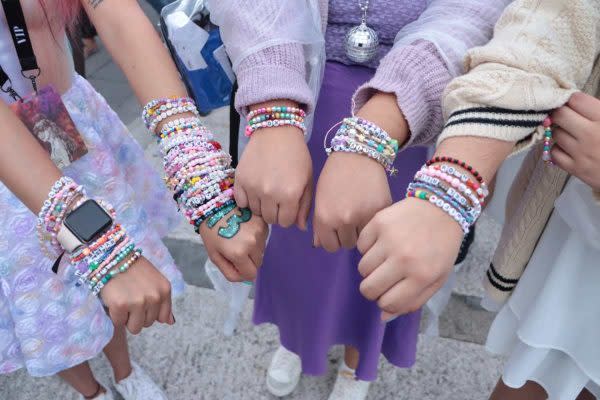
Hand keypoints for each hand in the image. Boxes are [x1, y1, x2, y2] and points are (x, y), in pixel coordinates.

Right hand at [101, 256, 173, 333]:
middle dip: (138, 315)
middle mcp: (155, 297)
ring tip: (123, 300)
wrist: (112, 257)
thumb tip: (171, 322)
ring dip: (127, 318)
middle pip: (148, 324)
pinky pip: (119, 323)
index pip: (162, 318)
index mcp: (165, 290)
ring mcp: (138, 302)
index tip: (142, 302)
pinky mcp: (121, 305)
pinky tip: (115, 300)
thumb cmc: (133, 270)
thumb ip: (164, 302)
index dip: (150, 312)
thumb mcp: (155, 282)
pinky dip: (115, 315)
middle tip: (130, 298)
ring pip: (135, 328)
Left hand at [200, 207, 267, 281]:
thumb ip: (230, 272)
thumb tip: (246, 278)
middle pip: (258, 262)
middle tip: (236, 248)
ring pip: (262, 249)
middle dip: (248, 260)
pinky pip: (264, 237)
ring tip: (240, 236)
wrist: (214, 205)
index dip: (243, 272)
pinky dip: (256, 237)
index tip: (235, 263)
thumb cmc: (211, 232)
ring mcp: (260, 232)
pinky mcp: (263, 222)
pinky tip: (245, 229)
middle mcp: (253, 244)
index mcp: (239, 253)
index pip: (251, 274)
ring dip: (253, 248)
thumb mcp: (214, 256)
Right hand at [235, 108, 312, 228]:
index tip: (288, 206)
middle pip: (270, 219)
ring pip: (255, 212)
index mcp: (290, 195)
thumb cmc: (296, 156)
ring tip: (266, 192)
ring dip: (261, 206)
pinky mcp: (240, 180)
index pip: (285, 223)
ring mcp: (253, 187)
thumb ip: (304, 206)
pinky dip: (247, 199)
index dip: (287, 216)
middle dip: (275, 212)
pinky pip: (241, 202)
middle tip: (277, 199)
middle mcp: (270, 194)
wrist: (277, 131)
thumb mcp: (307, 180)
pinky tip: (254, 190)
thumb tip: (300, 228)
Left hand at [313, 152, 391, 251]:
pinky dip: (373, 222)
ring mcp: (364, 217)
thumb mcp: (320, 199)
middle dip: (348, 235)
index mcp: (325, 218)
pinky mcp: (380, 211)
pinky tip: (369, 207)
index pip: (330, 247)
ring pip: (363, 238)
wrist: (357, 155)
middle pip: (347, 244)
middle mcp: (343, 221)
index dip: (333, 239)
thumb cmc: (334, 176)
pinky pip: (376, 227)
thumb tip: (319, 245)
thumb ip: (319, 225)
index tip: (336, 230)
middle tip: (350, 220)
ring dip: (361, 231)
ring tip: (360, 214)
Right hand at [357, 198, 462, 320]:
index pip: (387, 303)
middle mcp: (403, 259)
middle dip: (373, 288)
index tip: (390, 292)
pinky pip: (360, 246)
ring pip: (362, 268)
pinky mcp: (377, 223)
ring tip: (385, 257)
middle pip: (368, 288)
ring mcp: (388, 240)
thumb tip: (383, 317)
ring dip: (371, 267)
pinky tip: (382, 242)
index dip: (385, 301)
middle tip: (383, 278)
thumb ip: (412, 301)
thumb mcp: (437, 278)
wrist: (441, 207)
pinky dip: (368, 247)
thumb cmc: (441, 246)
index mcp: (421, 276)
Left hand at [551, 92, 599, 190]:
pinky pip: (554, 152)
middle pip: (560, 115)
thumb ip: (598, 110)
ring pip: (555, 133)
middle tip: (566, 116)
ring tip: (570, 133)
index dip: (572, 99)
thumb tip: (575, 99)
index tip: (574, 103)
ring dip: (560, 131)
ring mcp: (581, 152)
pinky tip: (568, 148)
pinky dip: (559, 149)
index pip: (576, 99)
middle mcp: (591, 134)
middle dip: (561, 113)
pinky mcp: (575, 169)